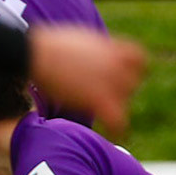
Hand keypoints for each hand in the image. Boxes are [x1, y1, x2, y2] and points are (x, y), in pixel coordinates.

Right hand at [27, 26, 146, 134]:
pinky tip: (109, 132)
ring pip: (126, 101)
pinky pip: (118, 122)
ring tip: (102, 115)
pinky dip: (116, 130)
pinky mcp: (99, 99)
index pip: (138, 58)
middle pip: (132, 82)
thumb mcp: (80, 41)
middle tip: (102, 97)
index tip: (120, 76)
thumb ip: (95, 51)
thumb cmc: (48, 46)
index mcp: (110, 48)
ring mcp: (109, 81)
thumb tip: (90, 58)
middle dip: (121, 90)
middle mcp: (114, 63)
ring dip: (116, 107)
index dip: (133, 70)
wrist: (37, 54)